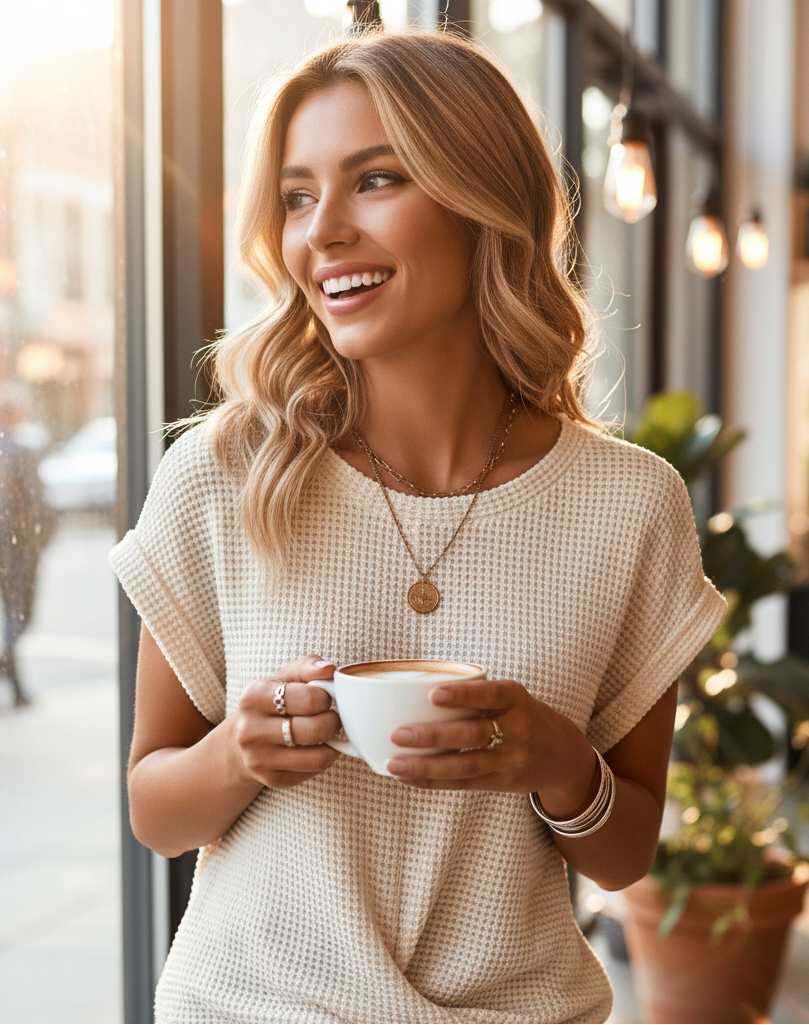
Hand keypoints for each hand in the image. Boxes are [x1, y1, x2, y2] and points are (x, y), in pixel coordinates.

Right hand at [232, 655, 341, 789]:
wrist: (243, 738)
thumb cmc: (273, 701)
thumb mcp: (285, 677)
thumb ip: (308, 666)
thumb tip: (329, 669)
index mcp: (253, 696)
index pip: (310, 698)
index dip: (326, 697)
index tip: (323, 697)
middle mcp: (250, 730)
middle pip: (315, 730)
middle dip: (334, 721)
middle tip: (332, 716)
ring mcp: (258, 759)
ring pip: (318, 757)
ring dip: (333, 744)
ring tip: (328, 733)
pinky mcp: (271, 780)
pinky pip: (313, 772)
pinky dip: (323, 759)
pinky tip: (315, 748)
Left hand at [386, 679, 598, 811]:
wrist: (562, 753)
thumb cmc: (520, 715)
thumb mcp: (510, 696)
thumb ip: (475, 694)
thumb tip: (413, 690)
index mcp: (516, 699)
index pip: (490, 694)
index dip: (463, 696)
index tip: (432, 693)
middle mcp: (518, 729)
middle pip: (473, 734)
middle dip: (433, 736)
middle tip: (398, 733)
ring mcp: (512, 760)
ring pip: (465, 766)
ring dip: (426, 767)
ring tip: (394, 764)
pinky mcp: (503, 783)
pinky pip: (464, 784)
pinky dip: (433, 782)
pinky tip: (408, 778)